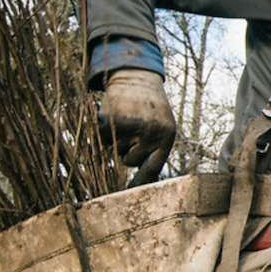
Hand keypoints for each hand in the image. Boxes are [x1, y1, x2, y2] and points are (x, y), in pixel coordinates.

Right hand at [98, 69, 175, 187]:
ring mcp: (132, 127)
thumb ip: (155, 151)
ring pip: (115, 149)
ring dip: (118, 139)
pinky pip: (104, 137)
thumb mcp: (163, 128)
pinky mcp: (113, 119)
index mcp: (166, 137)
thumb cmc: (151, 109)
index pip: (152, 168)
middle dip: (128, 151)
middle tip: (134, 131)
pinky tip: (116, 115)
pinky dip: (106, 130)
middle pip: (129, 161)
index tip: (130, 193)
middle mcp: (151, 133)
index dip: (141, 182)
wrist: (137, 78)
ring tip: (127, 120)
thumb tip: (145, 183)